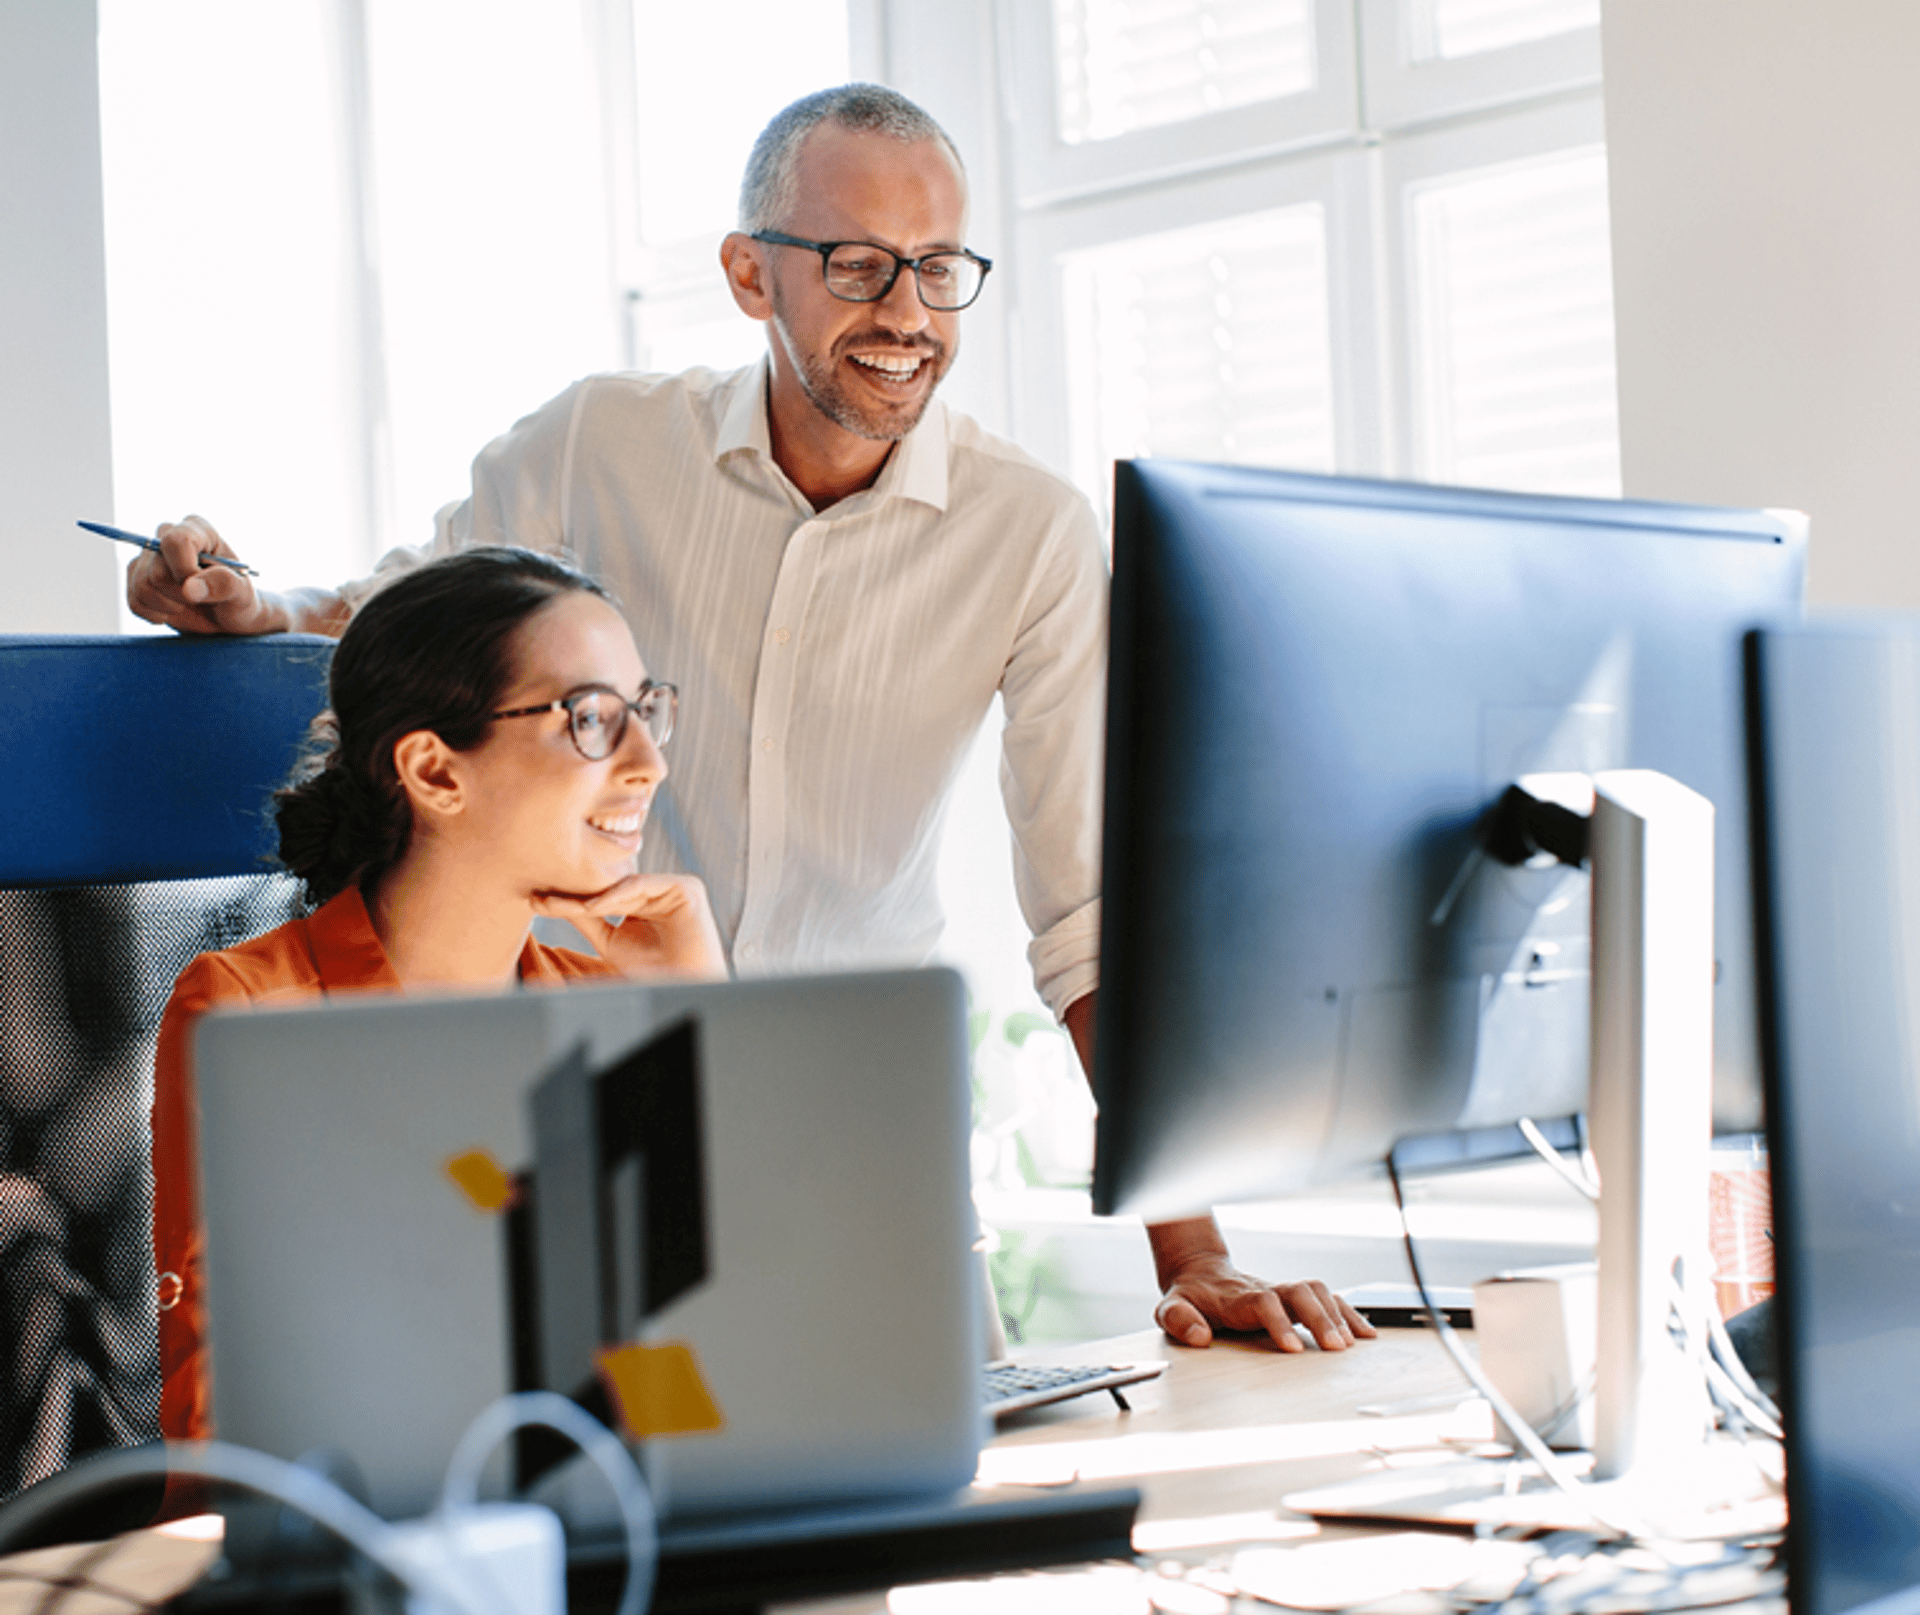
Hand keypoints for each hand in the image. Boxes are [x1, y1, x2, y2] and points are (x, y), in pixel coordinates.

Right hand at [126, 515, 288, 635]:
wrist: (228, 617)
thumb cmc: (239, 600)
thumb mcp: (242, 593)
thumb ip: (223, 585)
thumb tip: (189, 588)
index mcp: (198, 529)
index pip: (175, 541)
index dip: (185, 571)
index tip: (203, 589)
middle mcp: (167, 536)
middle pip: (156, 571)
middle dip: (181, 595)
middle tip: (202, 599)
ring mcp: (149, 556)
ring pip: (142, 586)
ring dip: (168, 606)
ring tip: (189, 604)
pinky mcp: (137, 576)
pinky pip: (134, 601)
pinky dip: (155, 614)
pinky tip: (174, 611)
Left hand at [531, 873, 728, 980]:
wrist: (682, 986)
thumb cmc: (652, 971)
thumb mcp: (609, 941)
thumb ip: (586, 919)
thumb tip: (551, 902)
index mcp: (645, 903)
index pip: (604, 896)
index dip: (572, 900)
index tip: (538, 902)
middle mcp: (660, 891)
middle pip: (612, 887)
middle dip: (576, 893)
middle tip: (541, 898)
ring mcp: (673, 888)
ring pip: (625, 884)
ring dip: (594, 896)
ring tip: (561, 905)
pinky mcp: (686, 887)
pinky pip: (644, 884)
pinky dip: (618, 894)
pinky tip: (594, 906)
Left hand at [1154, 1249, 1376, 1353]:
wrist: (1199, 1274)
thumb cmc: (1189, 1298)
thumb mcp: (1170, 1309)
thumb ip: (1179, 1321)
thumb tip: (1198, 1337)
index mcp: (1237, 1297)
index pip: (1263, 1303)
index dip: (1279, 1322)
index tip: (1293, 1348)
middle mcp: (1265, 1290)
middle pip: (1299, 1292)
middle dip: (1320, 1318)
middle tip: (1335, 1348)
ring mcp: (1282, 1291)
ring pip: (1317, 1291)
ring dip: (1337, 1315)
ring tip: (1351, 1345)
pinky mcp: (1294, 1298)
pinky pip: (1327, 1299)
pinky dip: (1348, 1313)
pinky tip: (1365, 1334)